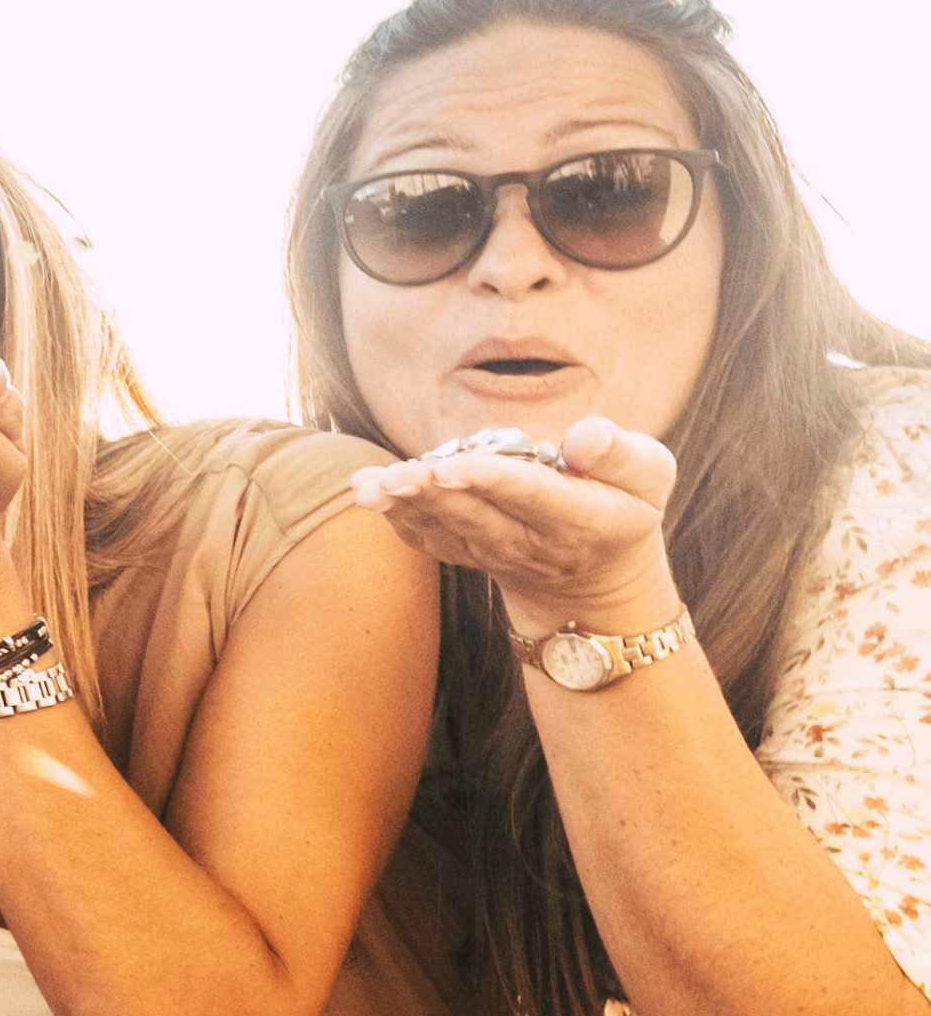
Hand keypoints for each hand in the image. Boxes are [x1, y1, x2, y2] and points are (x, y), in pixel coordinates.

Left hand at [349, 415, 678, 628]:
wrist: (599, 580)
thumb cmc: (624, 508)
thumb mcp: (650, 477)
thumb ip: (621, 453)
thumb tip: (585, 435)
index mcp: (581, 518)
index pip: (530, 495)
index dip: (488, 480)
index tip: (449, 467)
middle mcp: (533, 542)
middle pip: (476, 516)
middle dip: (432, 494)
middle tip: (394, 476)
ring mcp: (496, 553)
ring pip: (445, 530)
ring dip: (404, 507)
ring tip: (366, 486)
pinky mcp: (469, 555)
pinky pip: (429, 539)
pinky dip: (397, 517)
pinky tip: (365, 490)